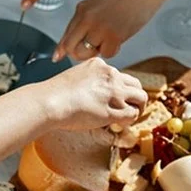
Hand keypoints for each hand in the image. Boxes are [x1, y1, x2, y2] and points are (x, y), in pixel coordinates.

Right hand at [31, 58, 148, 129]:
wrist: (49, 102)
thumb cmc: (54, 94)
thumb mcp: (74, 77)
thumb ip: (88, 82)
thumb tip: (93, 97)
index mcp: (99, 65)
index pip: (120, 76)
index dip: (121, 89)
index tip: (116, 99)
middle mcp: (110, 75)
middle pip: (136, 85)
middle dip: (134, 98)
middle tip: (129, 108)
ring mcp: (114, 92)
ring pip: (141, 98)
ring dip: (137, 109)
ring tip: (128, 118)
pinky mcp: (114, 109)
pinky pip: (132, 114)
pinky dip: (130, 121)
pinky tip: (120, 125)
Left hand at [55, 0, 166, 60]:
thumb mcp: (99, 5)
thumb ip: (85, 22)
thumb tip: (69, 45)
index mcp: (82, 10)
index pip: (66, 35)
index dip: (63, 48)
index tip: (58, 57)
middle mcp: (86, 18)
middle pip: (71, 47)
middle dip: (79, 55)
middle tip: (92, 51)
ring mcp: (99, 26)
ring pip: (88, 52)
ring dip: (98, 51)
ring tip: (111, 38)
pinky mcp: (113, 34)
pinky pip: (106, 53)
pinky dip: (114, 49)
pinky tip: (121, 37)